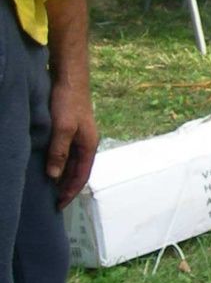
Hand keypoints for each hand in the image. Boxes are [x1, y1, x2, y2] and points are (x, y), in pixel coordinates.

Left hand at [47, 78, 98, 208]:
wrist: (69, 77)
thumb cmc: (68, 102)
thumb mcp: (62, 128)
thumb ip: (59, 152)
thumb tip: (53, 176)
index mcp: (89, 145)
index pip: (81, 176)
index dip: (70, 192)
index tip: (58, 205)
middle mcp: (86, 142)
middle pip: (78, 171)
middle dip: (67, 187)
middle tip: (52, 201)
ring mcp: (79, 135)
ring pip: (72, 162)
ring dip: (63, 176)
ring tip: (50, 188)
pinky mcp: (70, 129)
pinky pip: (66, 153)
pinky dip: (59, 163)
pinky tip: (50, 165)